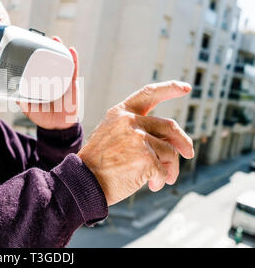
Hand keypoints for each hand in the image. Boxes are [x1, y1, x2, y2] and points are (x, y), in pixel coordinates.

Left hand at [18, 37, 78, 129]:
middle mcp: (52, 80)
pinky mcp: (71, 84)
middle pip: (51, 61)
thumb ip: (22, 101)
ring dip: (60, 50)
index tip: (33, 46)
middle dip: (49, 49)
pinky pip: (73, 70)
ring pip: (62, 62)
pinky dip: (73, 60)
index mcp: (42, 83)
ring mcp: (63, 81)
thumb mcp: (29, 108)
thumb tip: (12, 94)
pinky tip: (71, 50)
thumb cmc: (44, 117)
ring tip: (56, 39)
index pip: (39, 67)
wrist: (57, 127)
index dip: (37, 57)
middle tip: (45, 38)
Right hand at [77, 81, 194, 205]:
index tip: (186, 88)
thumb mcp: (111, 135)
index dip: (169, 89)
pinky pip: (164, 170)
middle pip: (169, 127)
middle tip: (189, 153)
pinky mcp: (146, 158)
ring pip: (170, 152)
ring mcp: (138, 138)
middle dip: (183, 141)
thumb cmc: (98, 163)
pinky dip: (161, 180)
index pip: (149, 94)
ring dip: (171, 168)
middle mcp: (130, 121)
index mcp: (120, 112)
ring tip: (162, 180)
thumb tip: (171, 142)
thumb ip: (136, 130)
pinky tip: (152, 185)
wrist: (84, 182)